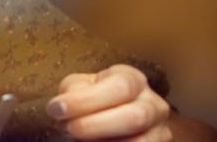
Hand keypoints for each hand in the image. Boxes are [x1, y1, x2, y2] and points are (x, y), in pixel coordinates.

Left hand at [49, 64, 169, 140]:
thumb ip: (73, 91)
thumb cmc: (94, 97)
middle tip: (67, 127)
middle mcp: (154, 104)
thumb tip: (63, 107)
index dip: (86, 100)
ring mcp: (160, 131)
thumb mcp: (81, 86)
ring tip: (77, 138)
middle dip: (94, 126)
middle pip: (135, 118)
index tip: (56, 109)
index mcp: (134, 80)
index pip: (120, 87)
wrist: (116, 115)